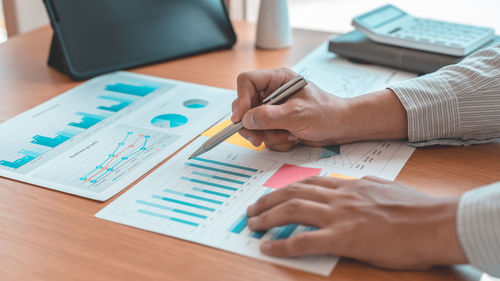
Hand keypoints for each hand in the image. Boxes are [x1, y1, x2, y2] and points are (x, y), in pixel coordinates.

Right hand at [232, 68, 408, 150]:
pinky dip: (278, 141)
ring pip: (254, 125)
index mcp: (277, 79)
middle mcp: (272, 93)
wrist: (341, 127)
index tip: (241, 118)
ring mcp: (273, 109)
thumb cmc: (326, 113)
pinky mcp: (276, 124)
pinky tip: (294, 137)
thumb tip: (246, 120)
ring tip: (291, 134)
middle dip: (252, 125)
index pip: (247, 82)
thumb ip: (269, 117)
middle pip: (245, 106)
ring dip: (270, 135)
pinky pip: (265, 135)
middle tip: (257, 139)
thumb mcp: (297, 114)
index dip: (240, 99)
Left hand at [246, 176, 467, 268]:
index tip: (273, 195)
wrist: (435, 222)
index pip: (308, 183)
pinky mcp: (344, 238)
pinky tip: (268, 247)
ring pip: (293, 210)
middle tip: (252, 209)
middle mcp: (340, 197)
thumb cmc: (417, 209)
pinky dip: (282, 244)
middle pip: (294, 192)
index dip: (286, 190)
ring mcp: (340, 216)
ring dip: (267, 217)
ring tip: (252, 224)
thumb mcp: (385, 188)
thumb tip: (352, 186)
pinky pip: (304, 240)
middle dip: (268, 200)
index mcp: (349, 186)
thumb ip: (363, 187)